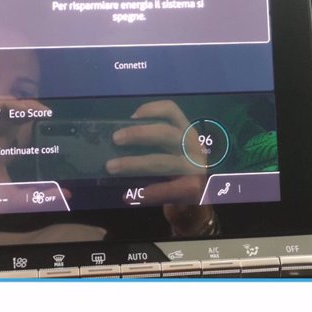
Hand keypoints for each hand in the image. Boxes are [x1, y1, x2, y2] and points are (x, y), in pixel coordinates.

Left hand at [107, 100, 214, 235]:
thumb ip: (151, 145)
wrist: (200, 202)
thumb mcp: (171, 153)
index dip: (152, 109)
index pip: (172, 111)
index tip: (131, 116)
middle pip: (166, 132)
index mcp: (185, 132)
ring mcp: (195, 168)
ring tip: (111, 167)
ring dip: (134, 163)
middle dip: (138, 134)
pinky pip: (167, 189)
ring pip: (162, 161)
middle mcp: (192, 146)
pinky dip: (146, 192)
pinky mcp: (193, 188)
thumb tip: (117, 141)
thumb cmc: (178, 172)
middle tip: (115, 139)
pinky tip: (128, 196)